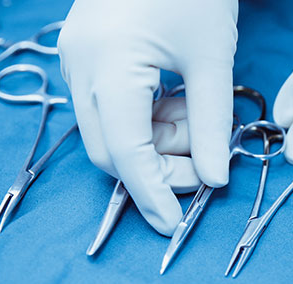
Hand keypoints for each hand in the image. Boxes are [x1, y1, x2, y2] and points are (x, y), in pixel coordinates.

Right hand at [58, 0, 237, 235]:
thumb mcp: (213, 57)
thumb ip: (213, 123)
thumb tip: (215, 177)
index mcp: (108, 67)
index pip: (125, 154)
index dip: (154, 194)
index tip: (176, 223)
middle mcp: (80, 67)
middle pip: (110, 149)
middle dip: (158, 167)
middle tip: (205, 164)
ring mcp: (77, 58)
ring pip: (110, 130)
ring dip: (156, 140)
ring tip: (199, 116)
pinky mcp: (86, 52)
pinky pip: (110, 104)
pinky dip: (146, 116)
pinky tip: (178, 100)